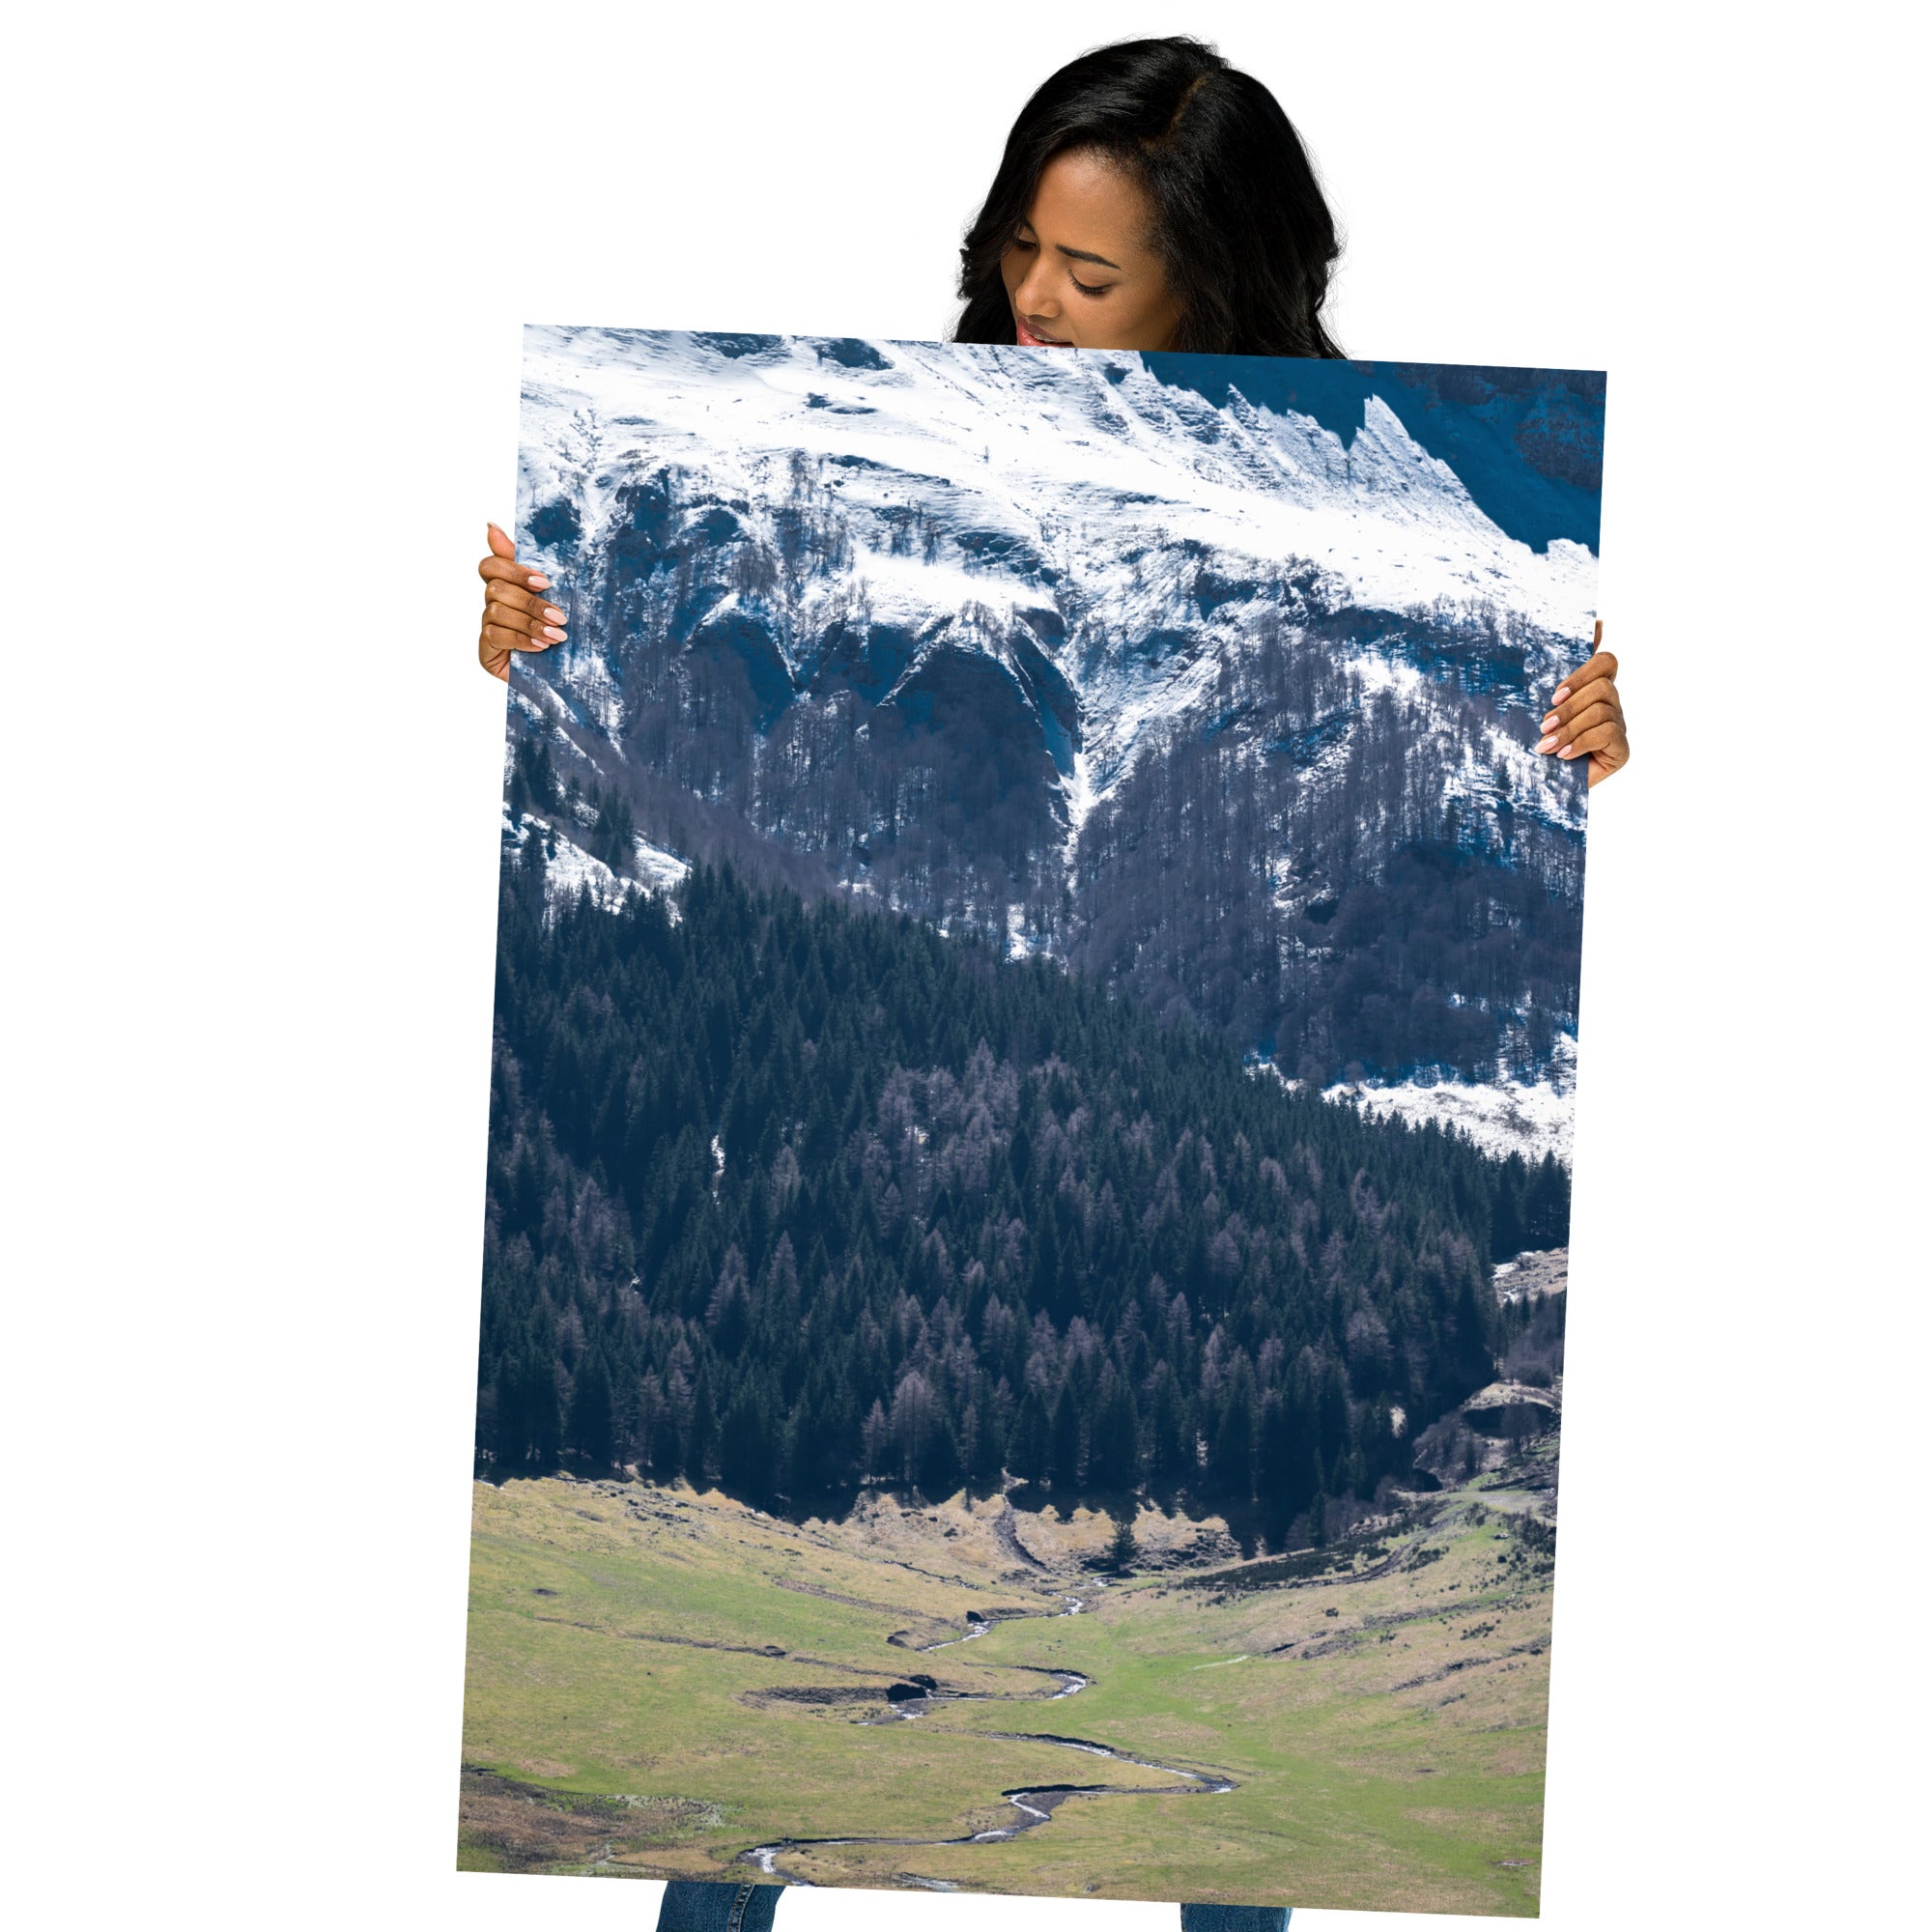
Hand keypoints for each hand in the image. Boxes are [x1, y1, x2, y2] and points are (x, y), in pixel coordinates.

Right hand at [477, 522, 566, 680]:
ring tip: (557, 636)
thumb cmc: (560, 632)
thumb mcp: (553, 596)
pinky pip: (495, 635)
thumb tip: (490, 525)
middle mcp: (492, 605)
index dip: (514, 569)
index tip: (544, 582)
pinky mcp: (486, 651)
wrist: (565, 675)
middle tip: (560, 616)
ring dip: (530, 622)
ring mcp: (487, 628)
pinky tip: (541, 647)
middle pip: (496, 588)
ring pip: (496, 611)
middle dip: (531, 602)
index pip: (490, 565)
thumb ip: (529, 565)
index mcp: (507, 587)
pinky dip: (521, 639)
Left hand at [1538, 620, 1627, 786]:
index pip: (1605, 661)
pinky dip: (1580, 742)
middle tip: (1543, 724)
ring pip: (1602, 709)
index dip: (1584, 669)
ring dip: (1569, 727)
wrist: (1534, 788)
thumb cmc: (1533, 743)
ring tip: (1546, 745)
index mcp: (1592, 689)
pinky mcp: (1622, 750)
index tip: (1554, 693)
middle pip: (1602, 685)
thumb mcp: (1534, 706)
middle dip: (1569, 705)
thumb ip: (1550, 672)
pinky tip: (1563, 755)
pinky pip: (1608, 732)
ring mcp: (1618, 726)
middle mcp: (1610, 705)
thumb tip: (1587, 626)